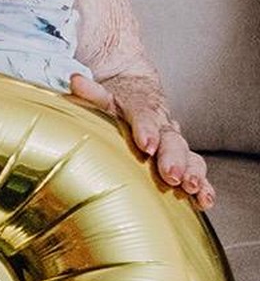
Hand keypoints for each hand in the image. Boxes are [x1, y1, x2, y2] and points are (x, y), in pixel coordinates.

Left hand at [66, 73, 214, 208]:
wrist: (137, 87)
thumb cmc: (117, 95)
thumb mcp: (103, 91)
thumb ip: (92, 91)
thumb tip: (76, 80)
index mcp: (141, 106)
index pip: (144, 115)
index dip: (146, 129)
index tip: (147, 144)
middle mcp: (161, 124)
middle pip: (171, 139)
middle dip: (173, 158)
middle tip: (171, 174)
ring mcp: (172, 142)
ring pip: (188, 155)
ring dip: (191, 172)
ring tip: (190, 187)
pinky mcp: (179, 158)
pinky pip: (194, 171)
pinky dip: (202, 185)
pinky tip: (204, 200)